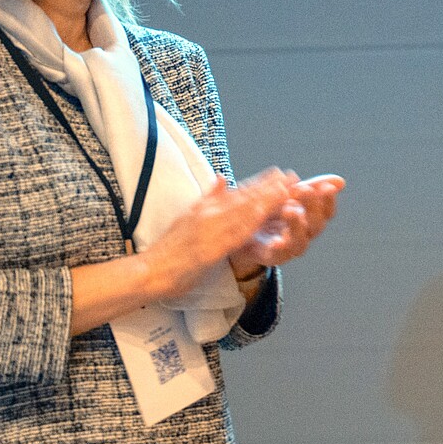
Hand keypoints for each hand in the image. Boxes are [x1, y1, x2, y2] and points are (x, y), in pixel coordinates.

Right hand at [143, 169, 295, 302]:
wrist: (151, 270)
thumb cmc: (170, 248)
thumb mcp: (189, 216)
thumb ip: (209, 197)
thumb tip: (221, 178)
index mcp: (207, 208)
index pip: (238, 192)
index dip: (260, 182)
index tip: (278, 173)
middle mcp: (210, 214)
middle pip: (245, 198)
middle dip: (269, 187)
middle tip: (291, 176)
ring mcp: (210, 230)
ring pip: (243, 213)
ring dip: (265, 201)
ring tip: (285, 190)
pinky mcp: (210, 248)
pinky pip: (233, 234)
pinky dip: (249, 223)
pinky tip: (263, 216)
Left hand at [229, 173, 344, 280]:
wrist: (246, 230)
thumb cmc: (274, 212)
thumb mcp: (291, 195)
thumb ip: (312, 187)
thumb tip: (341, 181)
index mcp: (311, 219)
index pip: (327, 211)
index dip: (328, 200)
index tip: (326, 187)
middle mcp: (305, 235)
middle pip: (316, 225)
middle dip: (312, 207)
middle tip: (303, 190)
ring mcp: (290, 247)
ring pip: (301, 242)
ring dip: (297, 225)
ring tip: (289, 209)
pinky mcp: (273, 256)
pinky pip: (279, 255)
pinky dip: (279, 248)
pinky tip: (277, 241)